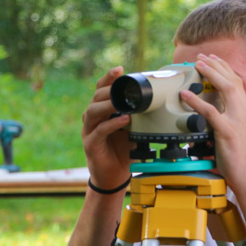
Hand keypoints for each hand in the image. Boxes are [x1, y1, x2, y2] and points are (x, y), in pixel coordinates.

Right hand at [82, 67, 133, 189]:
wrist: (114, 176)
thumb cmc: (123, 151)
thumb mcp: (133, 129)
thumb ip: (138, 115)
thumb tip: (156, 101)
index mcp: (102, 111)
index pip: (101, 90)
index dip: (108, 78)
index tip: (120, 69)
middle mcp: (92, 119)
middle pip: (96, 97)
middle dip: (108, 88)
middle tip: (121, 83)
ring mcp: (89, 131)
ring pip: (92, 112)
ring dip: (108, 104)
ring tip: (122, 101)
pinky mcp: (90, 145)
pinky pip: (99, 131)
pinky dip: (112, 124)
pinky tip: (124, 120)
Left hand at [180, 54, 245, 187]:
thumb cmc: (239, 159)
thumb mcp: (235, 133)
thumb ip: (225, 120)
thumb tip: (208, 114)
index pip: (237, 83)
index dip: (225, 68)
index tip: (213, 59)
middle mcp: (245, 112)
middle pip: (232, 80)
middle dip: (217, 65)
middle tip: (202, 57)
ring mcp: (238, 121)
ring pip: (227, 89)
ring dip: (211, 74)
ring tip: (197, 65)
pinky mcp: (228, 132)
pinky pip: (211, 112)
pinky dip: (196, 101)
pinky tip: (185, 95)